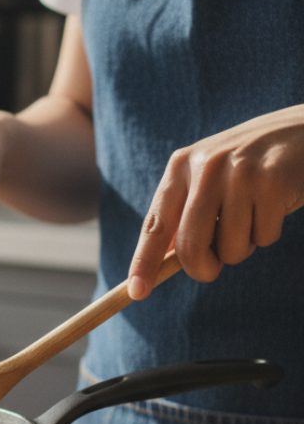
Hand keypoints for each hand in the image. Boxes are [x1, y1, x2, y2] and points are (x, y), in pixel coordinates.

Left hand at [128, 106, 303, 298]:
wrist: (301, 132)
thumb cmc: (246, 167)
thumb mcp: (207, 179)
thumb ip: (184, 215)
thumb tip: (163, 263)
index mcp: (180, 167)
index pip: (155, 225)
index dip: (144, 261)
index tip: (136, 291)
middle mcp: (205, 168)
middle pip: (191, 246)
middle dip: (201, 268)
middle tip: (211, 270)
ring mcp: (239, 174)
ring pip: (230, 248)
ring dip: (242, 247)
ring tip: (250, 217)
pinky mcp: (272, 183)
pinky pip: (264, 237)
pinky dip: (268, 233)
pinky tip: (274, 206)